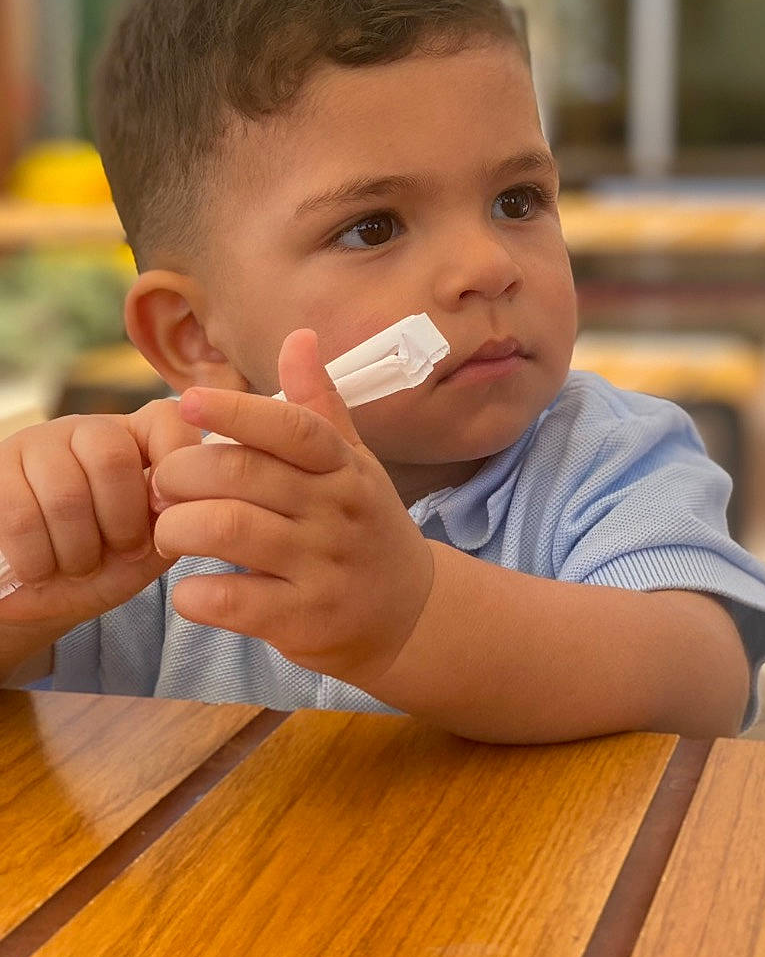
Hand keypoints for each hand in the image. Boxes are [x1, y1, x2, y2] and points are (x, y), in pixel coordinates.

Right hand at [0, 396, 205, 627]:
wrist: (40, 596)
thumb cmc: (105, 568)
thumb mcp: (151, 548)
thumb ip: (177, 520)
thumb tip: (188, 498)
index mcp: (136, 439)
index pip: (167, 419)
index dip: (175, 464)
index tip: (165, 510)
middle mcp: (86, 429)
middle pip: (111, 457)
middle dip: (121, 523)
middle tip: (120, 552)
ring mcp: (36, 445)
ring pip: (64, 494)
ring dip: (77, 551)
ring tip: (78, 567)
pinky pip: (21, 518)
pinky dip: (38, 560)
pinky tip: (41, 570)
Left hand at [148, 328, 435, 684]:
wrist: (410, 616)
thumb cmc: (365, 528)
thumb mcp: (354, 464)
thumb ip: (319, 404)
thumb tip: (299, 336)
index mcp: (342, 468)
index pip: (291, 427)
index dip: (236, 410)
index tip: (187, 400)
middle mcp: (335, 513)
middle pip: (243, 473)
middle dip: (182, 472)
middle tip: (161, 482)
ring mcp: (322, 567)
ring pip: (229, 529)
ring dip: (178, 527)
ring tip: (168, 531)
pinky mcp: (305, 620)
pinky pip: (233, 600)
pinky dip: (196, 593)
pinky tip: (190, 589)